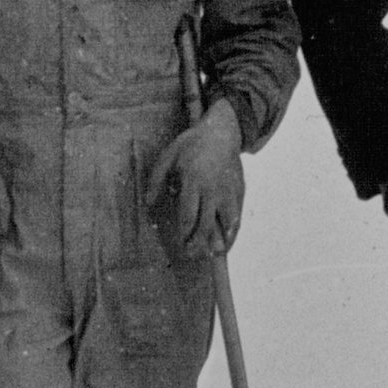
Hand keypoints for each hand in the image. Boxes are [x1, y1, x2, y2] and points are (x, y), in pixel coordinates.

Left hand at [149, 100, 243, 254]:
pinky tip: (227, 243)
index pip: (189, 215)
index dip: (185, 235)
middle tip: (191, 256)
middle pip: (207, 224)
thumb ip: (156, 180)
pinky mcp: (240, 192)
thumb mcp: (167, 156)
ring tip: (215, 255)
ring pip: (228, 223)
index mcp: (193, 180)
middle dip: (199, 244)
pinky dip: (233, 232)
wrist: (221, 132)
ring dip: (222, 242)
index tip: (181, 246)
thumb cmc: (191, 145)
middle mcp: (213, 189)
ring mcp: (228, 191)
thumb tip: (148, 203)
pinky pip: (237, 217)